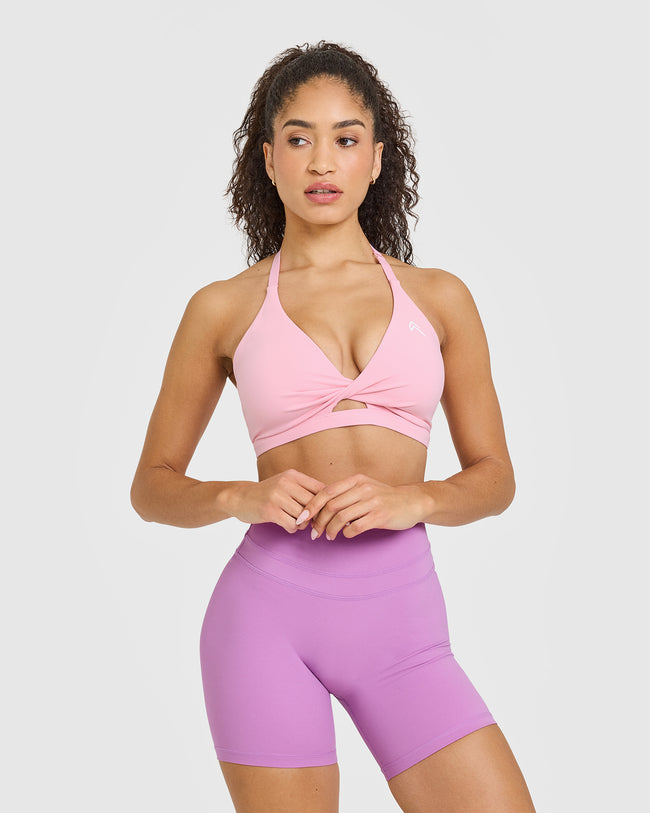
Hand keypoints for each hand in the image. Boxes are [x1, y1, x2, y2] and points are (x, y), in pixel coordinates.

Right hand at [230, 469, 325, 532]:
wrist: (239, 497)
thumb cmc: (268, 493)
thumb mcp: (286, 484)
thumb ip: (305, 490)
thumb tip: (330, 503)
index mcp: (293, 475)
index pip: (321, 489)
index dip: (326, 504)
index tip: (325, 513)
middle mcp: (286, 483)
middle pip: (314, 504)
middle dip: (315, 516)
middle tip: (312, 523)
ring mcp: (277, 496)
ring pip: (303, 516)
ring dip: (303, 524)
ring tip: (297, 523)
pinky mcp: (270, 510)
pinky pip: (292, 525)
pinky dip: (293, 529)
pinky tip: (288, 526)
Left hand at [295, 474, 430, 540]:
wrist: (413, 501)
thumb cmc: (385, 497)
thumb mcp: (365, 488)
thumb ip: (346, 494)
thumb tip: (321, 507)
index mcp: (356, 480)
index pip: (326, 492)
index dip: (311, 506)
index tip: (302, 518)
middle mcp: (363, 489)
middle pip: (330, 506)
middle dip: (318, 521)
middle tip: (314, 533)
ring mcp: (372, 502)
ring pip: (341, 517)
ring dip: (331, 530)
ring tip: (328, 536)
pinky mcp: (380, 516)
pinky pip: (356, 527)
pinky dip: (347, 533)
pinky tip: (346, 535)